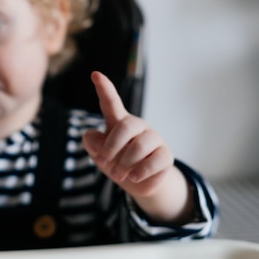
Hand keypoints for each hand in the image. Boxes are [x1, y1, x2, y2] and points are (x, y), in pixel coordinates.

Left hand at [82, 71, 174, 199]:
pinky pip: (155, 161)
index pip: (111, 102)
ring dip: (124, 164)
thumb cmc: (115, 162)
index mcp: (118, 121)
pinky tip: (134, 177)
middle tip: (104, 163)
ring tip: (117, 175)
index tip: (94, 74)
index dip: (104, 88)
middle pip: (125, 126)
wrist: (137, 183)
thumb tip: (92, 136)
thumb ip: (93, 143)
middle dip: (111, 147)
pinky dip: (141, 172)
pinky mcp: (166, 155)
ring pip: (139, 146)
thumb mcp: (99, 154)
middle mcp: (138, 126)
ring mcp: (154, 139)